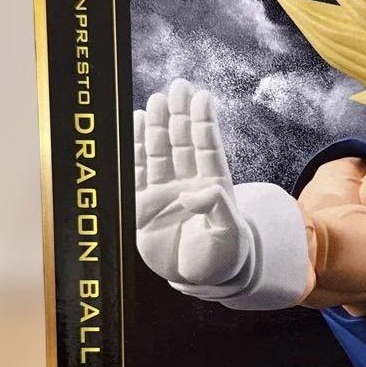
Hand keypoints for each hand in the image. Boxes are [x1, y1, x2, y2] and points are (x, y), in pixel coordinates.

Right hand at [134, 79, 251, 289]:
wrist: (201, 280)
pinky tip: (136, 124)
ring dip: (158, 126)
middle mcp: (188, 182)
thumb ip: (218, 209)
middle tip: (179, 86)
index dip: (204, 122)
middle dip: (180, 114)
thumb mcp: (229, 234)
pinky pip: (138, 171)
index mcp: (213, 185)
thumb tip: (197, 192)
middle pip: (183, 142)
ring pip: (160, 151)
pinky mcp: (143, 206)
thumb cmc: (224, 256)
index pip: (208, 148)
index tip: (202, 97)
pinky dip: (136, 148)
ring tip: (157, 100)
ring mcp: (165, 192)